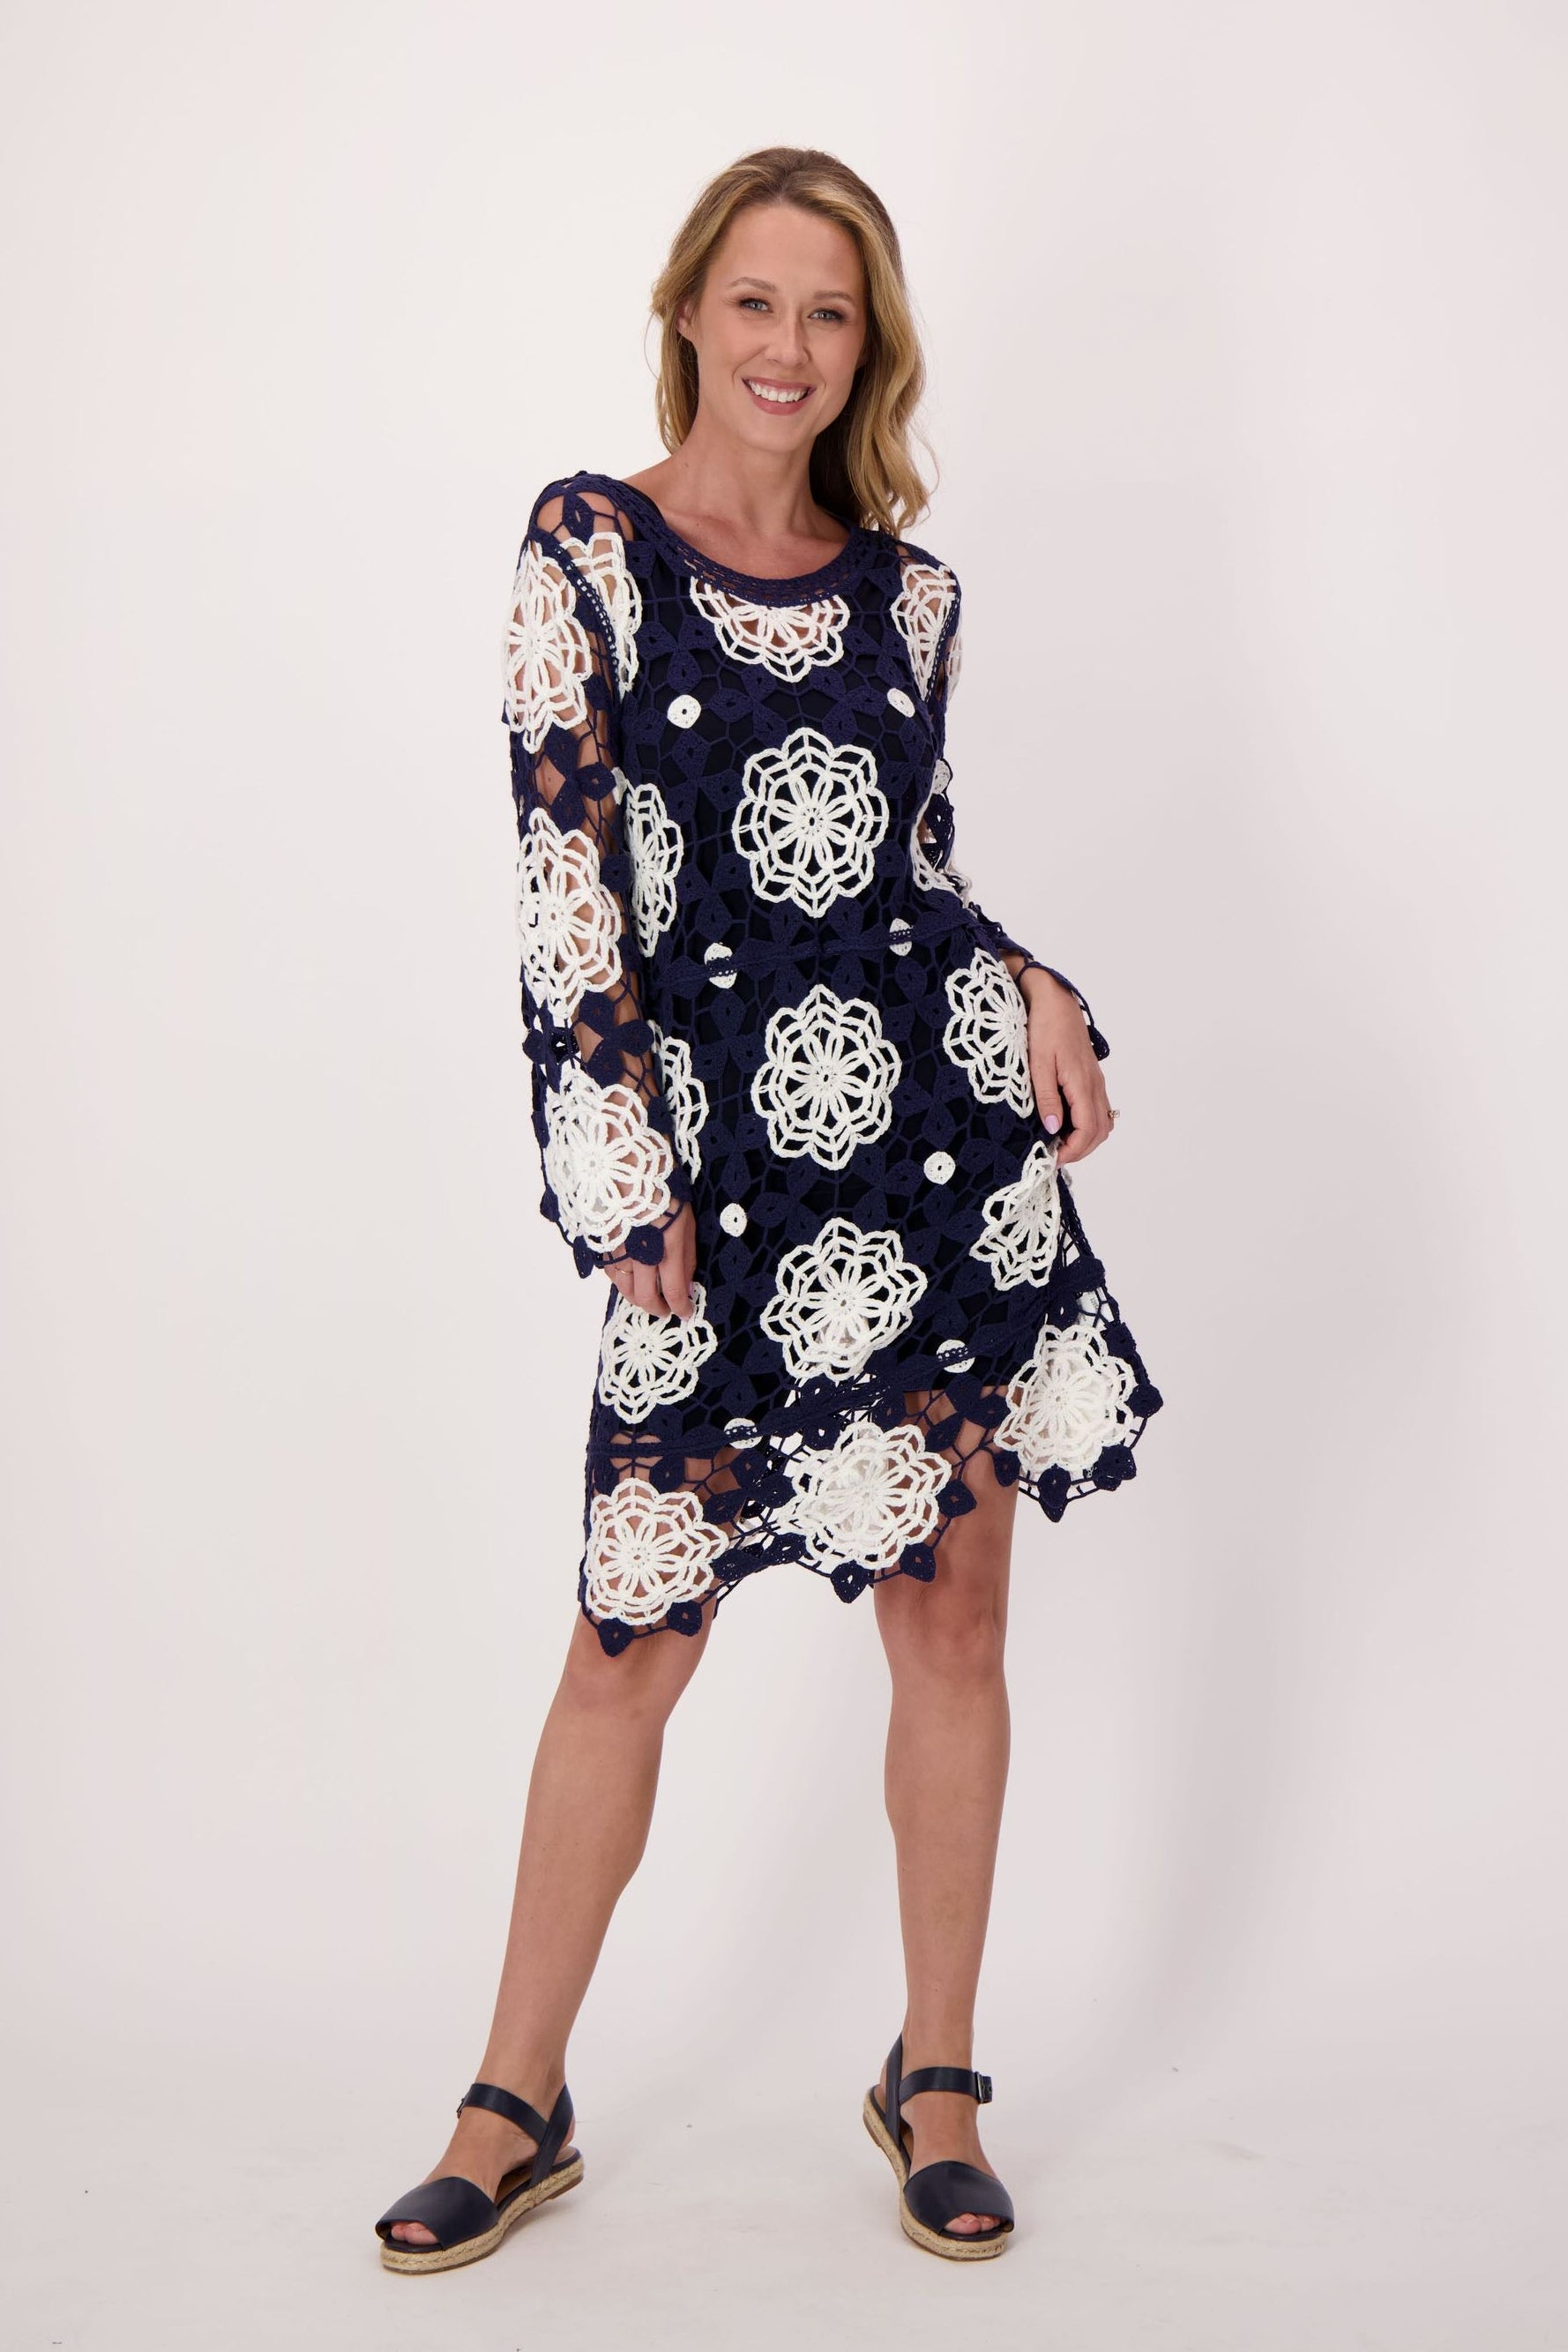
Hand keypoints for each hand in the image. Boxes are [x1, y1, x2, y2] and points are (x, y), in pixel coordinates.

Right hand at [605, 1200, 697, 1318]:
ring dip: (637, 1298)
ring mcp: (618, 1251)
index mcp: (666, 1249)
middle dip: (657, 1309)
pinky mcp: (602, 1244)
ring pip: (624, 1289)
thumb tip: (686, 1285)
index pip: (673, 1293)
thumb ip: (687, 1257)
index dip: (680, 1308)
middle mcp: (640, 1256)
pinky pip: (610, 1272)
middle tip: (665, 1309)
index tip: (685, 1312)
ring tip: (647, 1296)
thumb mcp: (686, 1222)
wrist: (628, 1166)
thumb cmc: (663, 1190)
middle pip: (644, 1298)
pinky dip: (621, 1281)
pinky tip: (630, 1277)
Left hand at [1021, 969, 1114, 1166]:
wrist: (1055, 1002)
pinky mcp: (1092, 1078)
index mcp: (1082, 1084)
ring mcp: (1096, 1082)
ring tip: (1060, 1145)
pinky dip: (1088, 1126)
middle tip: (1055, 1158)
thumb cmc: (1045, 1029)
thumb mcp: (1038, 1064)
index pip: (1086, 1130)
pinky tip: (1067, 1125)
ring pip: (1103, 1122)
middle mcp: (1095, 1086)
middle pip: (1100, 1132)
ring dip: (1086, 1140)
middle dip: (1080, 1151)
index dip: (1072, 1151)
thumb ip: (1046, 1097)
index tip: (1051, 1159)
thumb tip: (1052, 1128)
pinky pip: (1099, 1110)